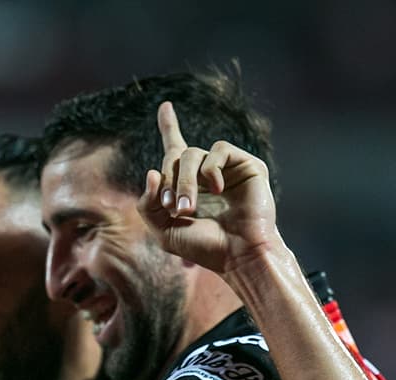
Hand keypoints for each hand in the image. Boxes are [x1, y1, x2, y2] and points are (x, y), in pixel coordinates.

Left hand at [136, 101, 278, 274]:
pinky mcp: (247, 165)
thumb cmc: (206, 248)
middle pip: (176, 157)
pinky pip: (219, 151)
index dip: (170, 128)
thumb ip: (148, 205)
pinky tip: (217, 191)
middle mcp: (209, 174)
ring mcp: (228, 169)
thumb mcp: (164, 231)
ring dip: (184, 181)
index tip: (165, 106)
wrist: (238, 257)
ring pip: (193, 154)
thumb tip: (151, 173)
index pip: (176, 152)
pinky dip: (210, 171)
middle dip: (169, 181)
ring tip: (187, 208)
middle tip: (173, 209)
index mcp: (191, 186)